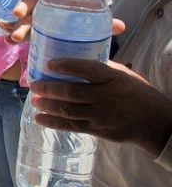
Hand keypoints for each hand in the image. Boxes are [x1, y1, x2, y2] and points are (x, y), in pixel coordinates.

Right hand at [9, 0, 124, 43]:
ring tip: (13, 37)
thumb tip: (121, 26)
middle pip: (29, 2)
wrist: (72, 37)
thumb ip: (104, 24)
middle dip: (21, 6)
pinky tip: (8, 42)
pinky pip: (19, 32)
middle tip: (18, 13)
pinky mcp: (30, 32)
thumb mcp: (93, 22)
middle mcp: (42, 6)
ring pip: (22, 20)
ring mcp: (34, 19)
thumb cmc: (81, 22)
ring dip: (16, 26)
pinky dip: (12, 37)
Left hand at [30, 59, 171, 156]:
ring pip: (68, 111)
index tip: (49, 63)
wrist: (154, 122)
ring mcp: (101, 115)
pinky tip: (39, 118)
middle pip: (72, 92)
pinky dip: (53, 122)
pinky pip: (72, 126)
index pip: (88, 69)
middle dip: (49, 88)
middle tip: (34, 85)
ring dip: (48, 105)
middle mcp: (106, 97)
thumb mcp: (123, 75)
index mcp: (113, 79)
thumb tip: (75, 56)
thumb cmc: (136, 92)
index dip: (67, 66)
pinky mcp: (97, 130)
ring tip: (34, 100)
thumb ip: (101, 68)